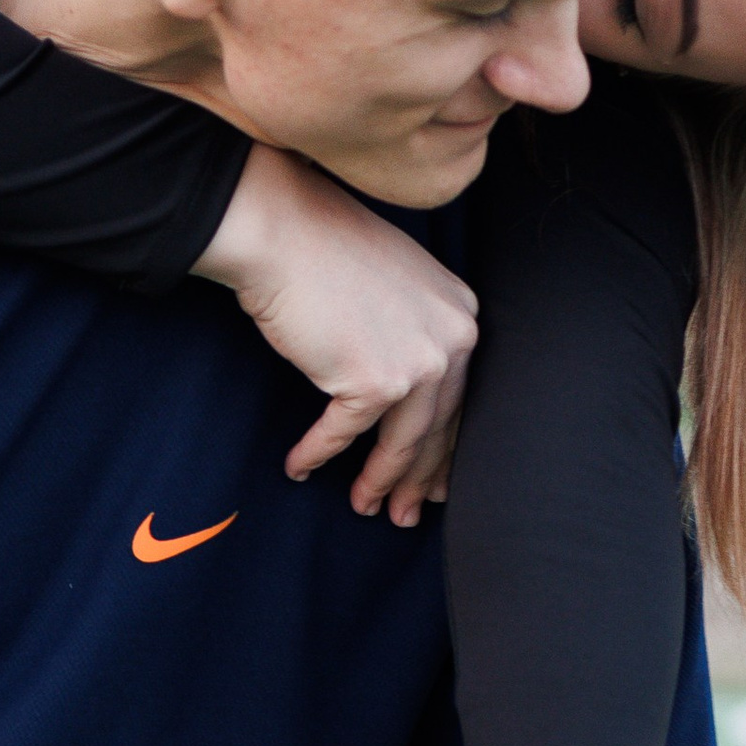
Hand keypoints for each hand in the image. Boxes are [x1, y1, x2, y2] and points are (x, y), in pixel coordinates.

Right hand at [193, 147, 477, 526]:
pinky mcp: (372, 380)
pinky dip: (318, 453)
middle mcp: (453, 339)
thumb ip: (412, 330)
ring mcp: (418, 362)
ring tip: (365, 507)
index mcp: (462, 314)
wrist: (283, 231)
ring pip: (402, 443)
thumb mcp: (394, 285)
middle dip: (419, 478)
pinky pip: (344, 434)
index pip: (460, 397)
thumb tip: (404, 391)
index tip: (435, 482)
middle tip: (405, 514)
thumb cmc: (325, 250)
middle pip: (438, 427)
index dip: (444, 447)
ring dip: (380, 481)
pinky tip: (299, 468)